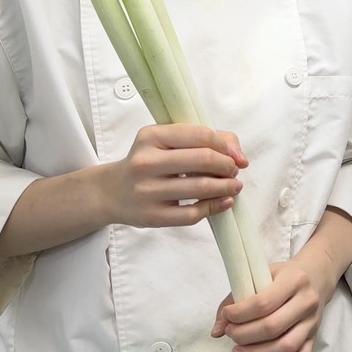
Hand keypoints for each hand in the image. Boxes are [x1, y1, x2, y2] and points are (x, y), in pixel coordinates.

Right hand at [102, 123, 246, 228]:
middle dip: (228, 166)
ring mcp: (147, 191)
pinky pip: (193, 214)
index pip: (200, 135)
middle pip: (203, 159)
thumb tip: (239, 156)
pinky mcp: (152, 216)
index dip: (225, 146)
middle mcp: (146, 162)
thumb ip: (205, 139)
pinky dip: (215, 207)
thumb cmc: (148, 163)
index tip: (235, 156)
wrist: (112, 192)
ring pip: (201, 187)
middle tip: (234, 171)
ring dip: (227, 187)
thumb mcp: (167, 142)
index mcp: (151, 136)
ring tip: (233, 186)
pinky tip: (223, 201)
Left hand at [211, 258, 326, 351]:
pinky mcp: (314, 339)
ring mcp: (312, 323)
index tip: (227, 317)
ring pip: (286, 347)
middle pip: (273, 327)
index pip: (263, 303)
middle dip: (244, 336)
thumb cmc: (281, 278)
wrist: (315, 278)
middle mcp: (307, 301)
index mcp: (293, 280)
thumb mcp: (259, 276)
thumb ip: (234, 300)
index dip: (240, 314)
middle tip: (230, 334)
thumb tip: (216, 331)